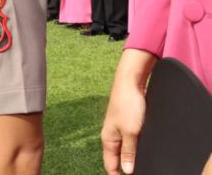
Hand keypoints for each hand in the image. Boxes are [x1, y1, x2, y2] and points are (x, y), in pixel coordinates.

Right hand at [102, 51, 153, 174]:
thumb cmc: (127, 104)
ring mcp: (119, 129)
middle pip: (115, 158)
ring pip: (122, 150)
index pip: (110, 164)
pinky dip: (132, 148)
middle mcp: (111, 135)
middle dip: (122, 169)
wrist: (130, 82)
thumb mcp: (131, 131)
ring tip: (136, 167)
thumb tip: (127, 170)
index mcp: (108, 139)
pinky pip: (128, 141)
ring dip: (128, 159)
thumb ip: (129, 151)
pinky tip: (139, 150)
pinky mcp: (127, 123)